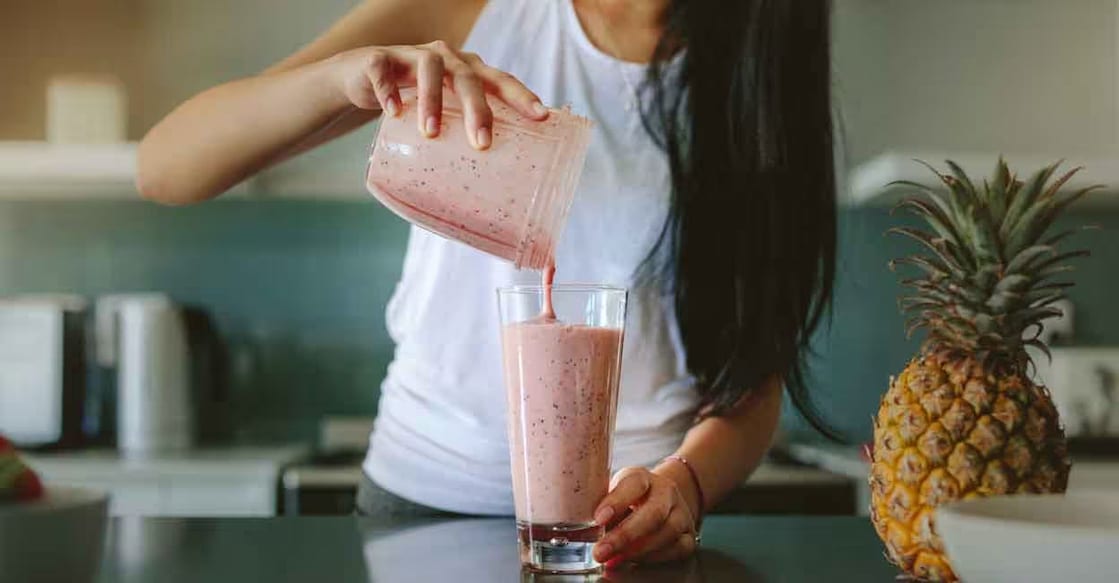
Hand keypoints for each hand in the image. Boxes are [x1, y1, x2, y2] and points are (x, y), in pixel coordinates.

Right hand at [325, 41, 547, 148]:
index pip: (500, 80)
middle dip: (477, 109)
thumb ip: (462, 138)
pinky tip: (394, 112)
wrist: (364, 77)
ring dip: (432, 100)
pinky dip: (389, 90)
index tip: (541, 116)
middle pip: (468, 77)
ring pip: (429, 69)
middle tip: (481, 143)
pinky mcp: (380, 60)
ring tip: (431, 132)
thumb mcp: (445, 115)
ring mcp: (412, 56)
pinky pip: (384, 70)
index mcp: (468, 72)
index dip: (521, 96)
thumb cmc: (417, 101)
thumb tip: (486, 197)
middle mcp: (446, 59)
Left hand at [592, 466, 699, 565]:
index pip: (633, 484)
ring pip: (667, 533)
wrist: (662, 497)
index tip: (598, 518)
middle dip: (625, 536)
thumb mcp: (614, 493)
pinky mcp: (689, 533)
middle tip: (601, 552)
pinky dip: (654, 558)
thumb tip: (577, 531)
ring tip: (613, 560)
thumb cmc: (629, 498)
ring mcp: (681, 512)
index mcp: (643, 477)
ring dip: (638, 551)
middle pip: (653, 513)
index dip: (616, 501)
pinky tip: (634, 562)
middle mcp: (666, 491)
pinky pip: (678, 548)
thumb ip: (600, 507)